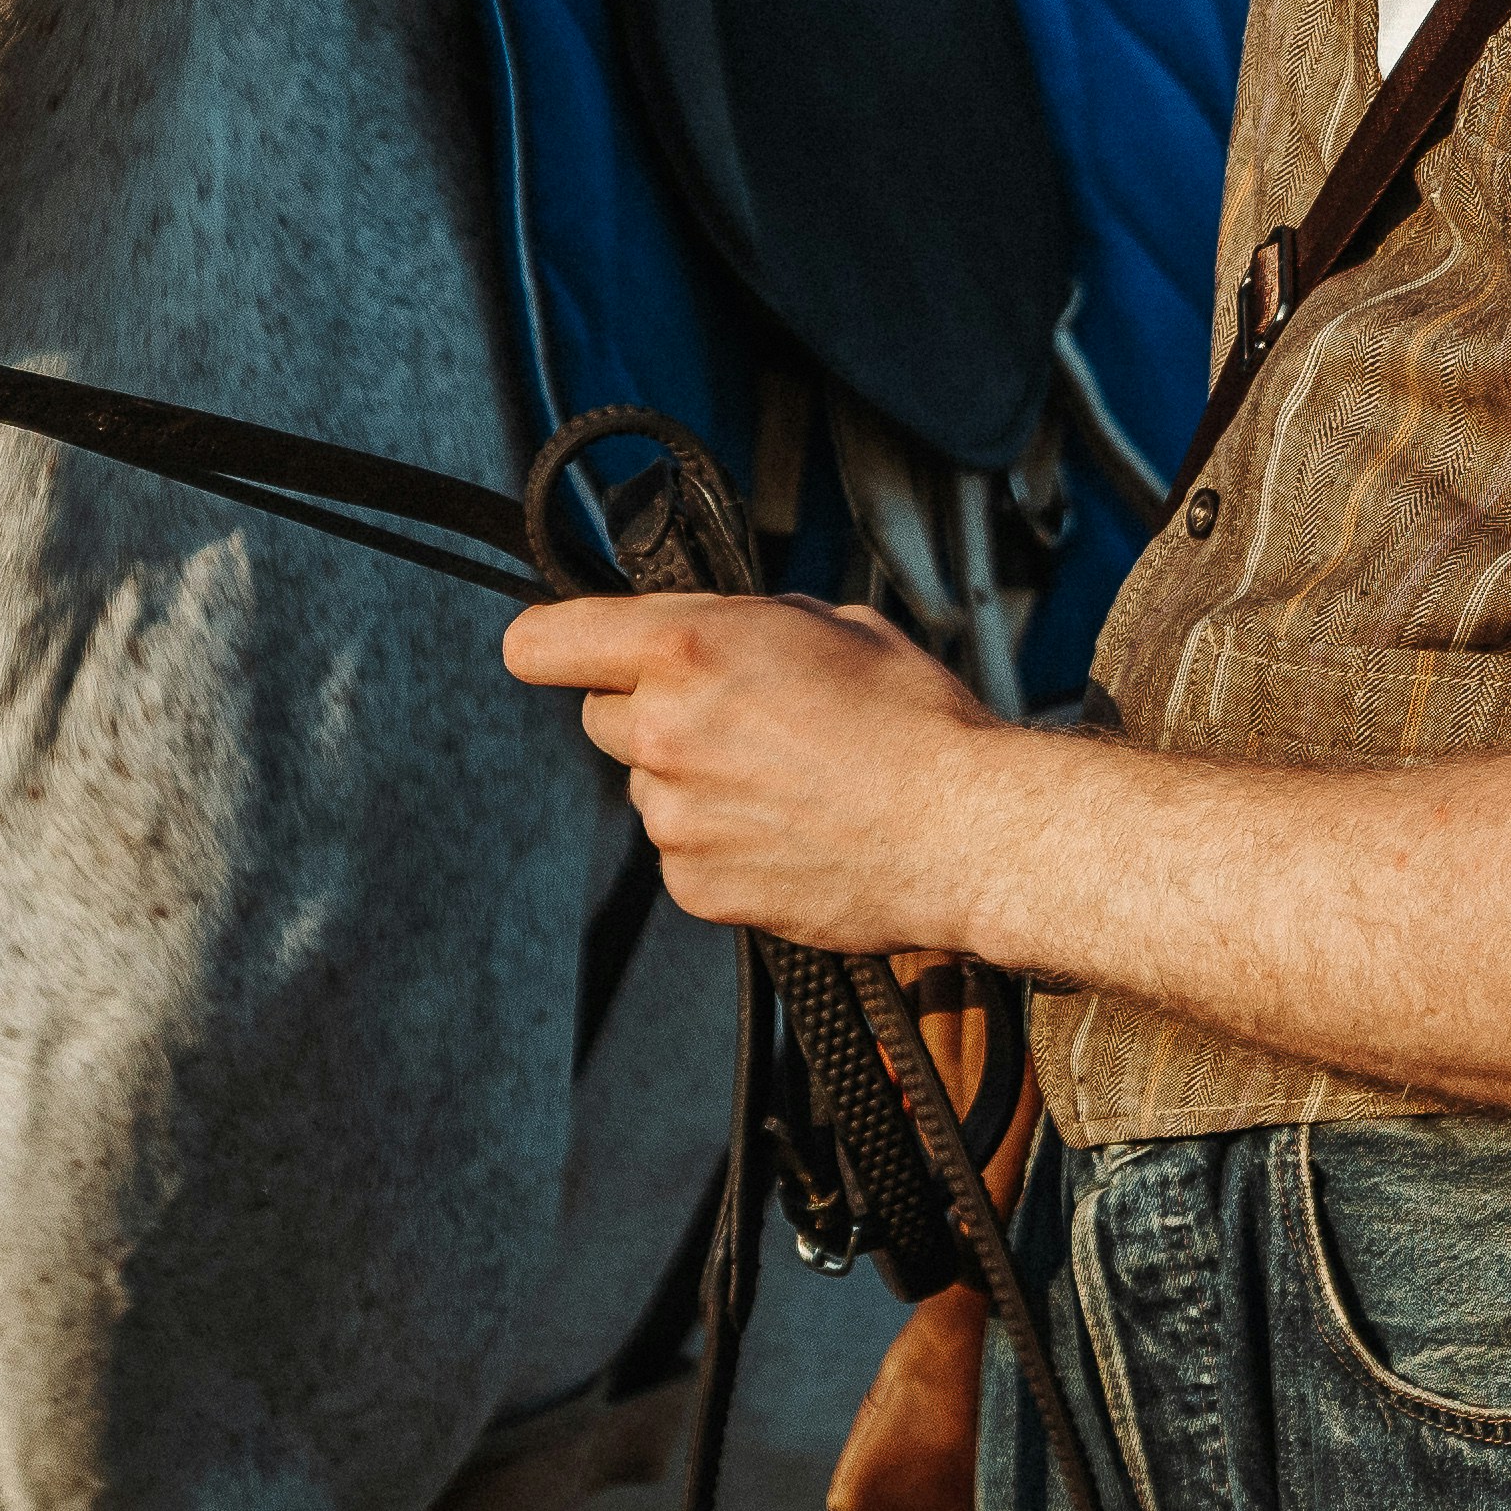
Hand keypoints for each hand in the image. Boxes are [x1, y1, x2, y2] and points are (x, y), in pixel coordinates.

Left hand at [499, 590, 1038, 956]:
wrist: (966, 832)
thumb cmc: (914, 721)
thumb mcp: (831, 624)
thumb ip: (746, 625)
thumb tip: (716, 630)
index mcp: (686, 649)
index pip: (544, 644)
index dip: (555, 644)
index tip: (567, 651)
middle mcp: (664, 731)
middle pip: (603, 716)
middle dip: (651, 710)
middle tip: (732, 718)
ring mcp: (675, 818)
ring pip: (649, 787)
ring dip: (692, 780)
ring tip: (784, 782)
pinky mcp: (697, 887)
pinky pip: (680, 853)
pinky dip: (719, 843)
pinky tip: (786, 831)